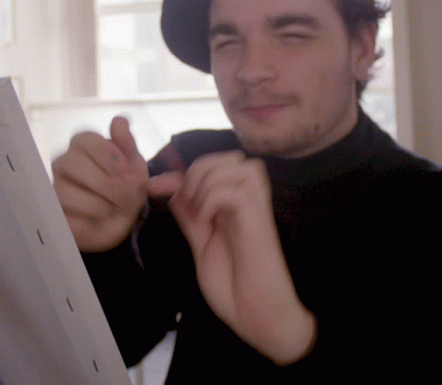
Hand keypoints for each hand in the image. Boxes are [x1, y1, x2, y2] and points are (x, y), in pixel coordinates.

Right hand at [52, 116, 148, 251]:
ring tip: (114, 207)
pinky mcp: (57, 214)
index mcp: (83, 144)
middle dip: (105, 182)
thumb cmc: (128, 184)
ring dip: (99, 204)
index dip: (110, 157)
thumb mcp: (135, 163)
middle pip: (72, 164)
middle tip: (124, 193)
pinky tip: (102, 218)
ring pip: (65, 193)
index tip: (126, 171)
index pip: (86, 139)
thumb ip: (127, 142)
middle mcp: (64, 162)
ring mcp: (56, 188)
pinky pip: (66, 217)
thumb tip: (119, 120)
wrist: (127, 217)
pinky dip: (91, 221)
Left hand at [148, 151, 315, 364]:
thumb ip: (190, 215)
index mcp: (234, 204)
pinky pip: (231, 190)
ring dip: (205, 184)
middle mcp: (248, 199)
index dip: (179, 173)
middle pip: (228, 156)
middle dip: (198, 172)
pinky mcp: (258, 218)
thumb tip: (171, 189)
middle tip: (189, 203)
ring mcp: (255, 206)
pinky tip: (207, 220)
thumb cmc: (234, 285)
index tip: (153, 186)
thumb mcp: (202, 243)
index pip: (211, 167)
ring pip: (232, 165)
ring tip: (199, 213)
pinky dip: (211, 200)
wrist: (256, 315)